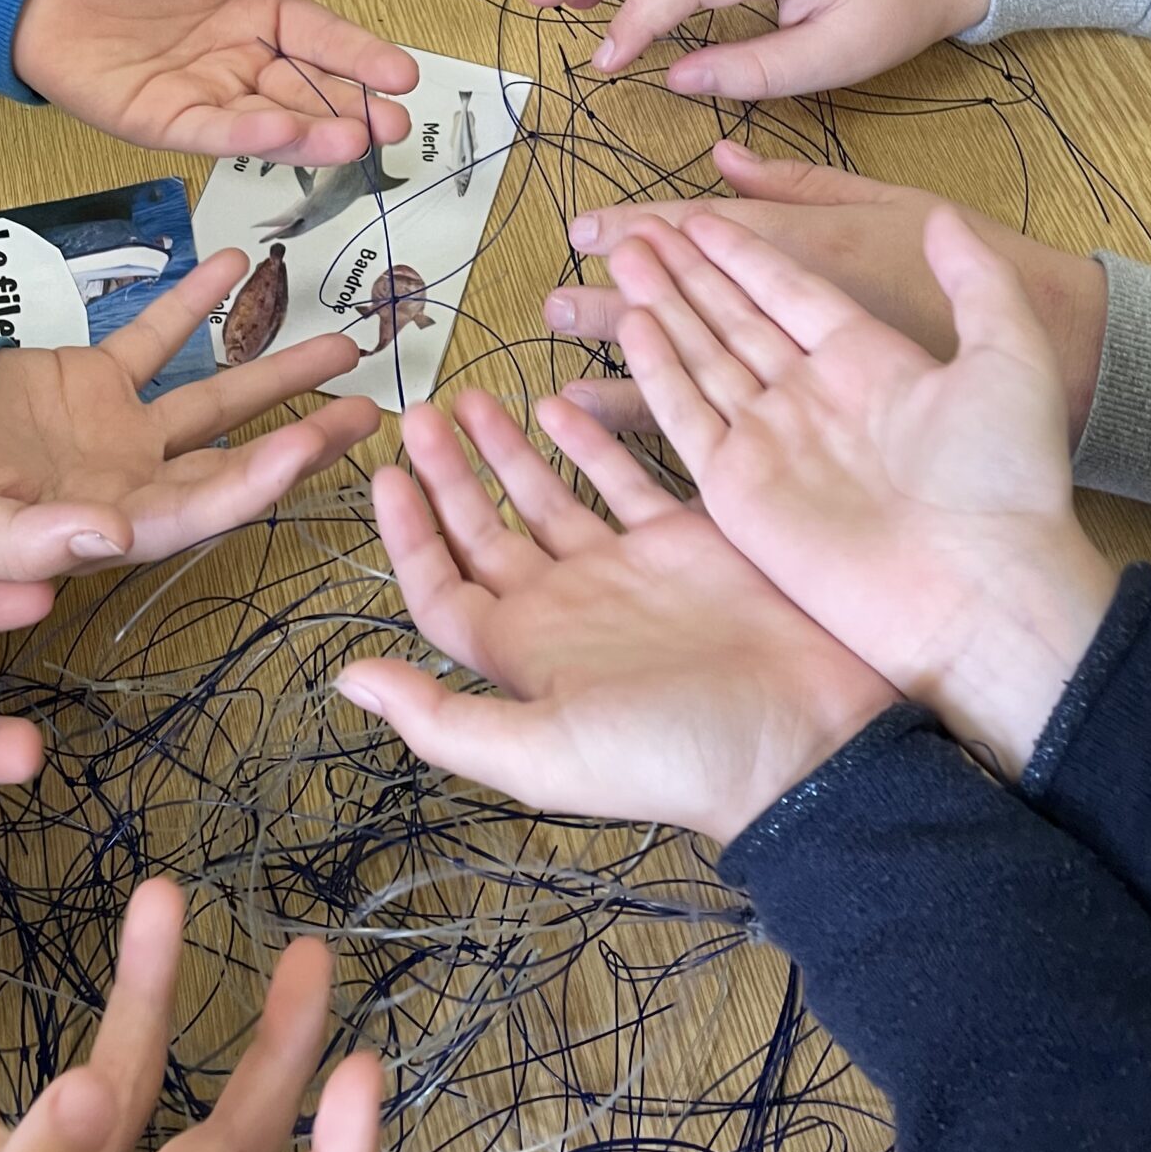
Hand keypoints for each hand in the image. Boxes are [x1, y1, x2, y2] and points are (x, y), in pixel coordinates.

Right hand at [0, 250, 380, 579]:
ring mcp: (120, 428)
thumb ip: (42, 540)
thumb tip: (112, 538)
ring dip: (274, 369)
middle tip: (369, 409)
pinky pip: (156, 336)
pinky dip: (194, 302)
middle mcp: (137, 479)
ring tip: (340, 342)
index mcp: (120, 524)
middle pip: (239, 453)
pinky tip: (238, 267)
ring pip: (215, 393)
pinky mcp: (92, 380)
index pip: (209, 501)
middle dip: (304, 434)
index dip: (265, 476)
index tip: (315, 445)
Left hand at [13, 0, 417, 159]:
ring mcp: (203, 94)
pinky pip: (215, 131)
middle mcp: (237, 59)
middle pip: (308, 89)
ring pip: (272, 119)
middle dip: (355, 109)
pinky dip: (252, 135)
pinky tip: (286, 131)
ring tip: (358, 139)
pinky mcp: (163, 122)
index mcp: (254, 9)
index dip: (363, 57)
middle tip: (395, 123)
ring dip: (316, 132)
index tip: (404, 74)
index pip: (322, 38)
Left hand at [332, 391, 891, 844]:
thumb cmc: (670, 754)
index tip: (382, 473)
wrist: (805, 741)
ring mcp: (627, 573)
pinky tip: (559, 401)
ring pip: (549, 500)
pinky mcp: (686, 542)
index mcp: (525, 656)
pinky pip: (624, 480)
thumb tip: (345, 678)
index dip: (408, 535)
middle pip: (487, 533)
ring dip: (508, 452)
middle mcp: (567, 610)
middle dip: (449, 475)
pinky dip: (590, 442)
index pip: (443, 587)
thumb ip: (441, 718)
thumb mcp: (542, 749)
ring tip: (472, 397)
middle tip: (419, 411)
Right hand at [607, 207, 1117, 774]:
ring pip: (702, 358)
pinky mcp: (741, 491)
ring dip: (662, 308)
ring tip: (623, 262)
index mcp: (869, 362)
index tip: (700, 216)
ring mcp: (773, 443)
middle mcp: (812, 397)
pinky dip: (657, 373)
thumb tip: (946, 215)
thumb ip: (977, 280)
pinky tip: (633, 327)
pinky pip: (687, 419)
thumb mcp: (1010, 357)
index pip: (790, 291)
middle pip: (734, 319)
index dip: (744, 254)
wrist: (985, 589)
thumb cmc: (1008, 478)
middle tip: (637, 232)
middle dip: (686, 274)